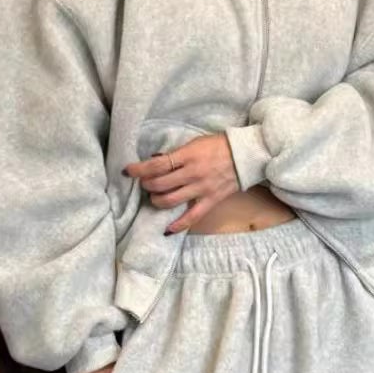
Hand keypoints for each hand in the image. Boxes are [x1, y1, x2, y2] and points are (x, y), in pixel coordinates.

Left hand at [124, 133, 240, 234]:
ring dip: (157, 200)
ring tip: (155, 197)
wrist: (245, 155)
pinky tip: (167, 229)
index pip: (157, 165)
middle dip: (147, 185)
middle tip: (145, 184)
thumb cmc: (218, 146)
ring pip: (170, 200)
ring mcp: (201, 188)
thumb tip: (156, 161)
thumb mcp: (195, 143)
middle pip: (160, 184)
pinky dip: (178, 225)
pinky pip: (191, 217)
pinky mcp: (210, 201)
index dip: (139, 169)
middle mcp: (192, 173)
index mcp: (187, 155)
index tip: (128, 171)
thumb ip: (177, 154)